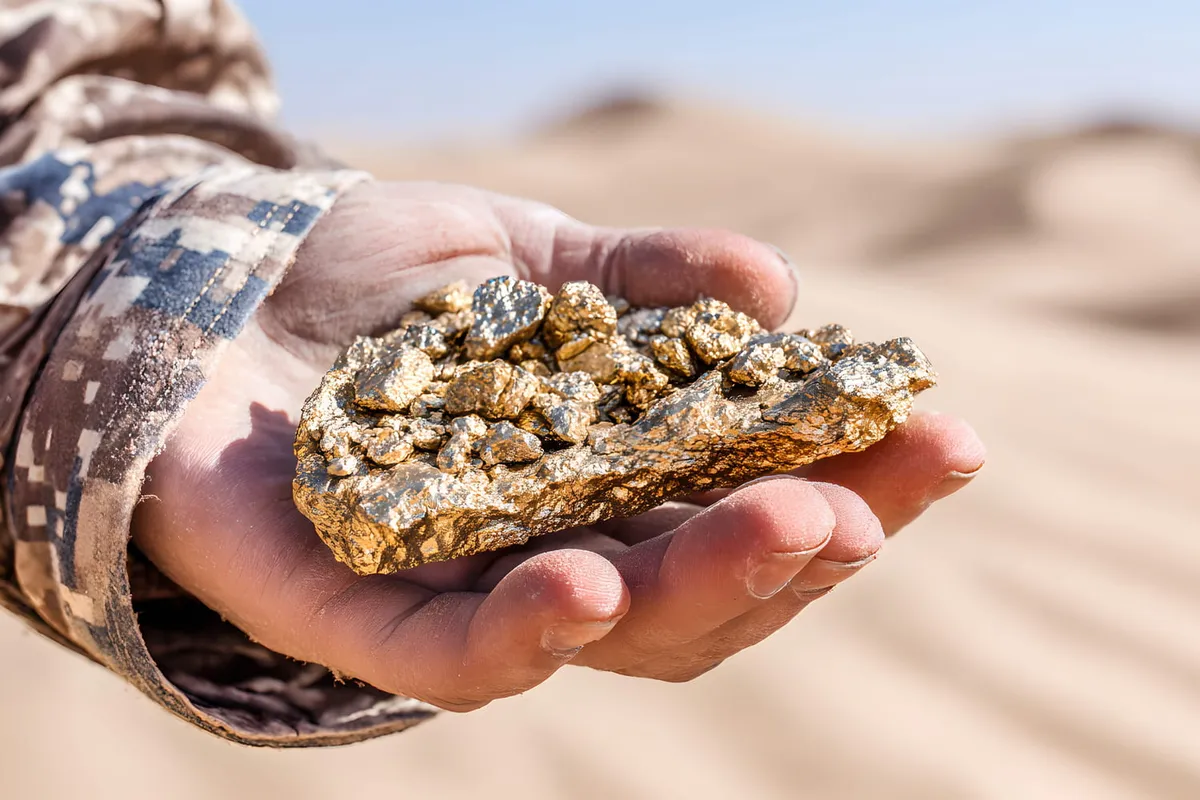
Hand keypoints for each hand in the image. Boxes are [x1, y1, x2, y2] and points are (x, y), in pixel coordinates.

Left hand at [132, 181, 985, 710]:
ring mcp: (463, 590)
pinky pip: (446, 655)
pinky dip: (522, 636)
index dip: (852, 479)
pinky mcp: (355, 612)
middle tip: (867, 503)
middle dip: (795, 547)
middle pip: (696, 587)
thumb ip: (639, 277)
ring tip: (785, 531)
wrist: (209, 293)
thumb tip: (773, 287)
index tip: (942, 436)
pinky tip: (585, 588)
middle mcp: (558, 549)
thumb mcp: (525, 257)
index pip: (750, 501)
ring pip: (602, 632)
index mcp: (615, 479)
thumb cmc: (381, 289)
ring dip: (697, 592)